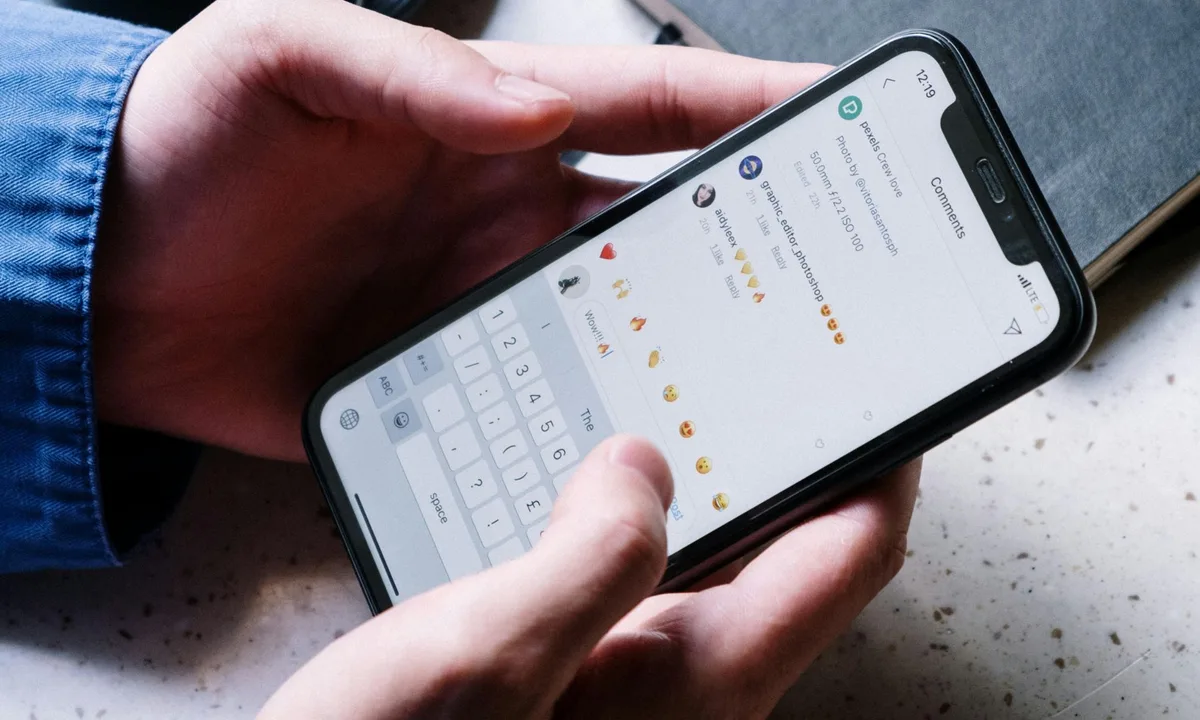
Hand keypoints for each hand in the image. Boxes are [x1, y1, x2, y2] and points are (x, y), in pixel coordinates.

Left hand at [93, 0, 828, 459]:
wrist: (99, 287)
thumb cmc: (179, 145)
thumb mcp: (277, 54)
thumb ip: (410, 70)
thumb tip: (536, 107)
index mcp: (488, 125)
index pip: (646, 108)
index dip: (745, 106)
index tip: (833, 110)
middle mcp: (506, 218)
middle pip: (661, 231)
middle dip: (753, 246)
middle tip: (834, 272)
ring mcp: (483, 305)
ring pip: (621, 324)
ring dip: (688, 347)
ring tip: (765, 377)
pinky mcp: (446, 382)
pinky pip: (542, 401)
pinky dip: (594, 420)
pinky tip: (636, 449)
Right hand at [259, 436, 919, 717]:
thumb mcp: (487, 649)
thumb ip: (588, 555)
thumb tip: (646, 464)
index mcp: (699, 676)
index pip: (848, 555)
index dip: (886, 462)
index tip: (892, 387)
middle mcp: (690, 685)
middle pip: (795, 553)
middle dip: (795, 458)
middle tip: (775, 370)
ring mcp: (643, 682)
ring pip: (717, 559)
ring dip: (709, 481)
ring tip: (684, 403)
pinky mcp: (594, 674)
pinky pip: (648, 575)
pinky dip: (636, 516)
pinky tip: (585, 482)